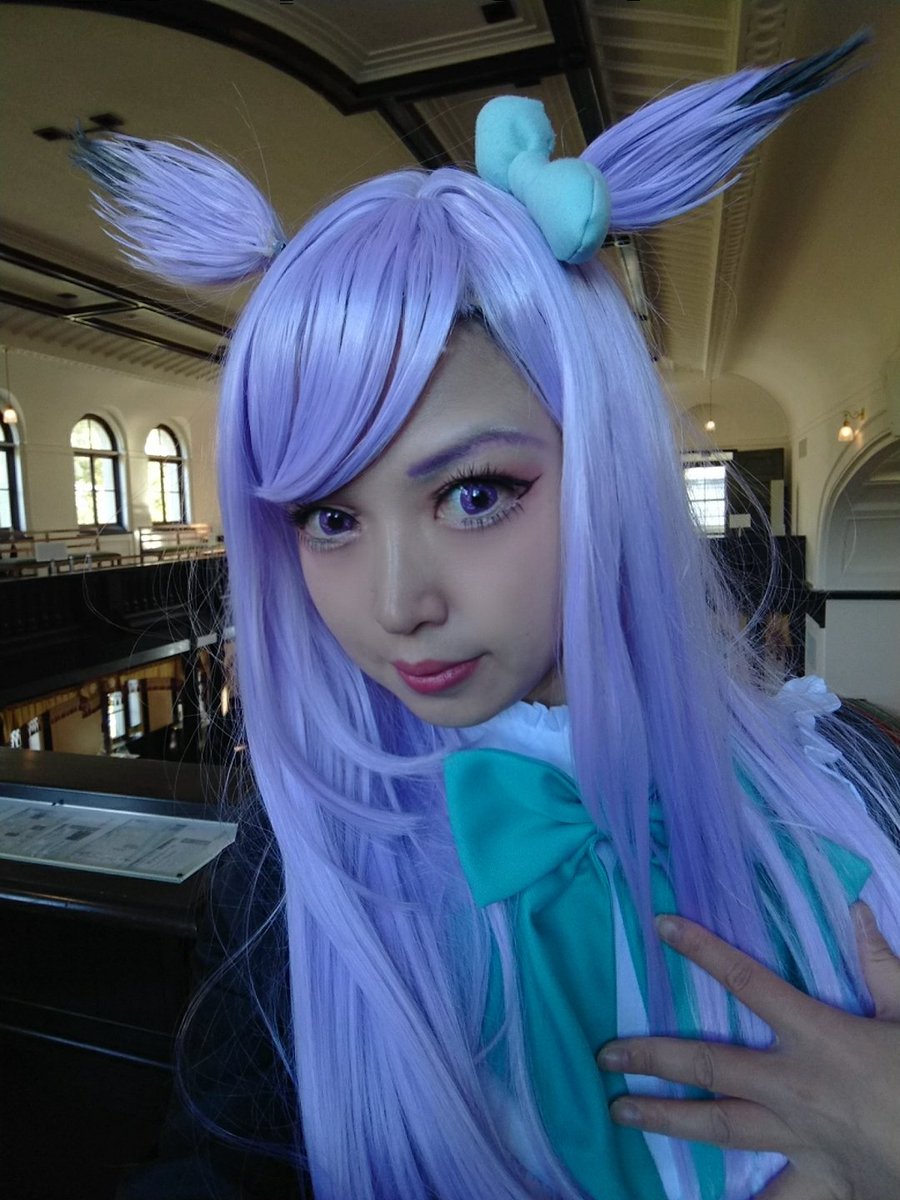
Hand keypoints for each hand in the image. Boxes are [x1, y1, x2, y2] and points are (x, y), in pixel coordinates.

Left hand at [596, 904, 899, 1199]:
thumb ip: (880, 965)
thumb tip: (860, 910)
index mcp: (817, 1035)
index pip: (747, 981)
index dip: (702, 950)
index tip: (661, 926)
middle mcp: (793, 1085)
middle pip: (709, 1066)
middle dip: (653, 1058)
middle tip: (606, 1055)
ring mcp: (799, 1137)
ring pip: (720, 1129)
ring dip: (666, 1122)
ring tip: (620, 1114)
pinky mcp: (818, 1181)